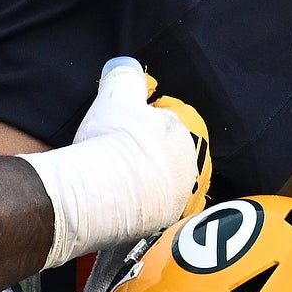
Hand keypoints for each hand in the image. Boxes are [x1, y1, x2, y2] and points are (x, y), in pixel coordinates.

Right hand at [27, 59, 203, 264]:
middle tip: (117, 154)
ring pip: (163, 184)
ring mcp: (180, 198)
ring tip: (116, 181)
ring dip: (145, 181)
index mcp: (184, 133)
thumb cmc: (112, 139)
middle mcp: (190, 167)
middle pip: (168, 154)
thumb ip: (125, 76)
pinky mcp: (166, 226)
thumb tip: (126, 65)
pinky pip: (156, 211)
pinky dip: (141, 207)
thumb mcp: (117, 94)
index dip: (143, 120)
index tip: (122, 127)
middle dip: (147, 152)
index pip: (168, 120)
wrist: (100, 193)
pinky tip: (121, 204)